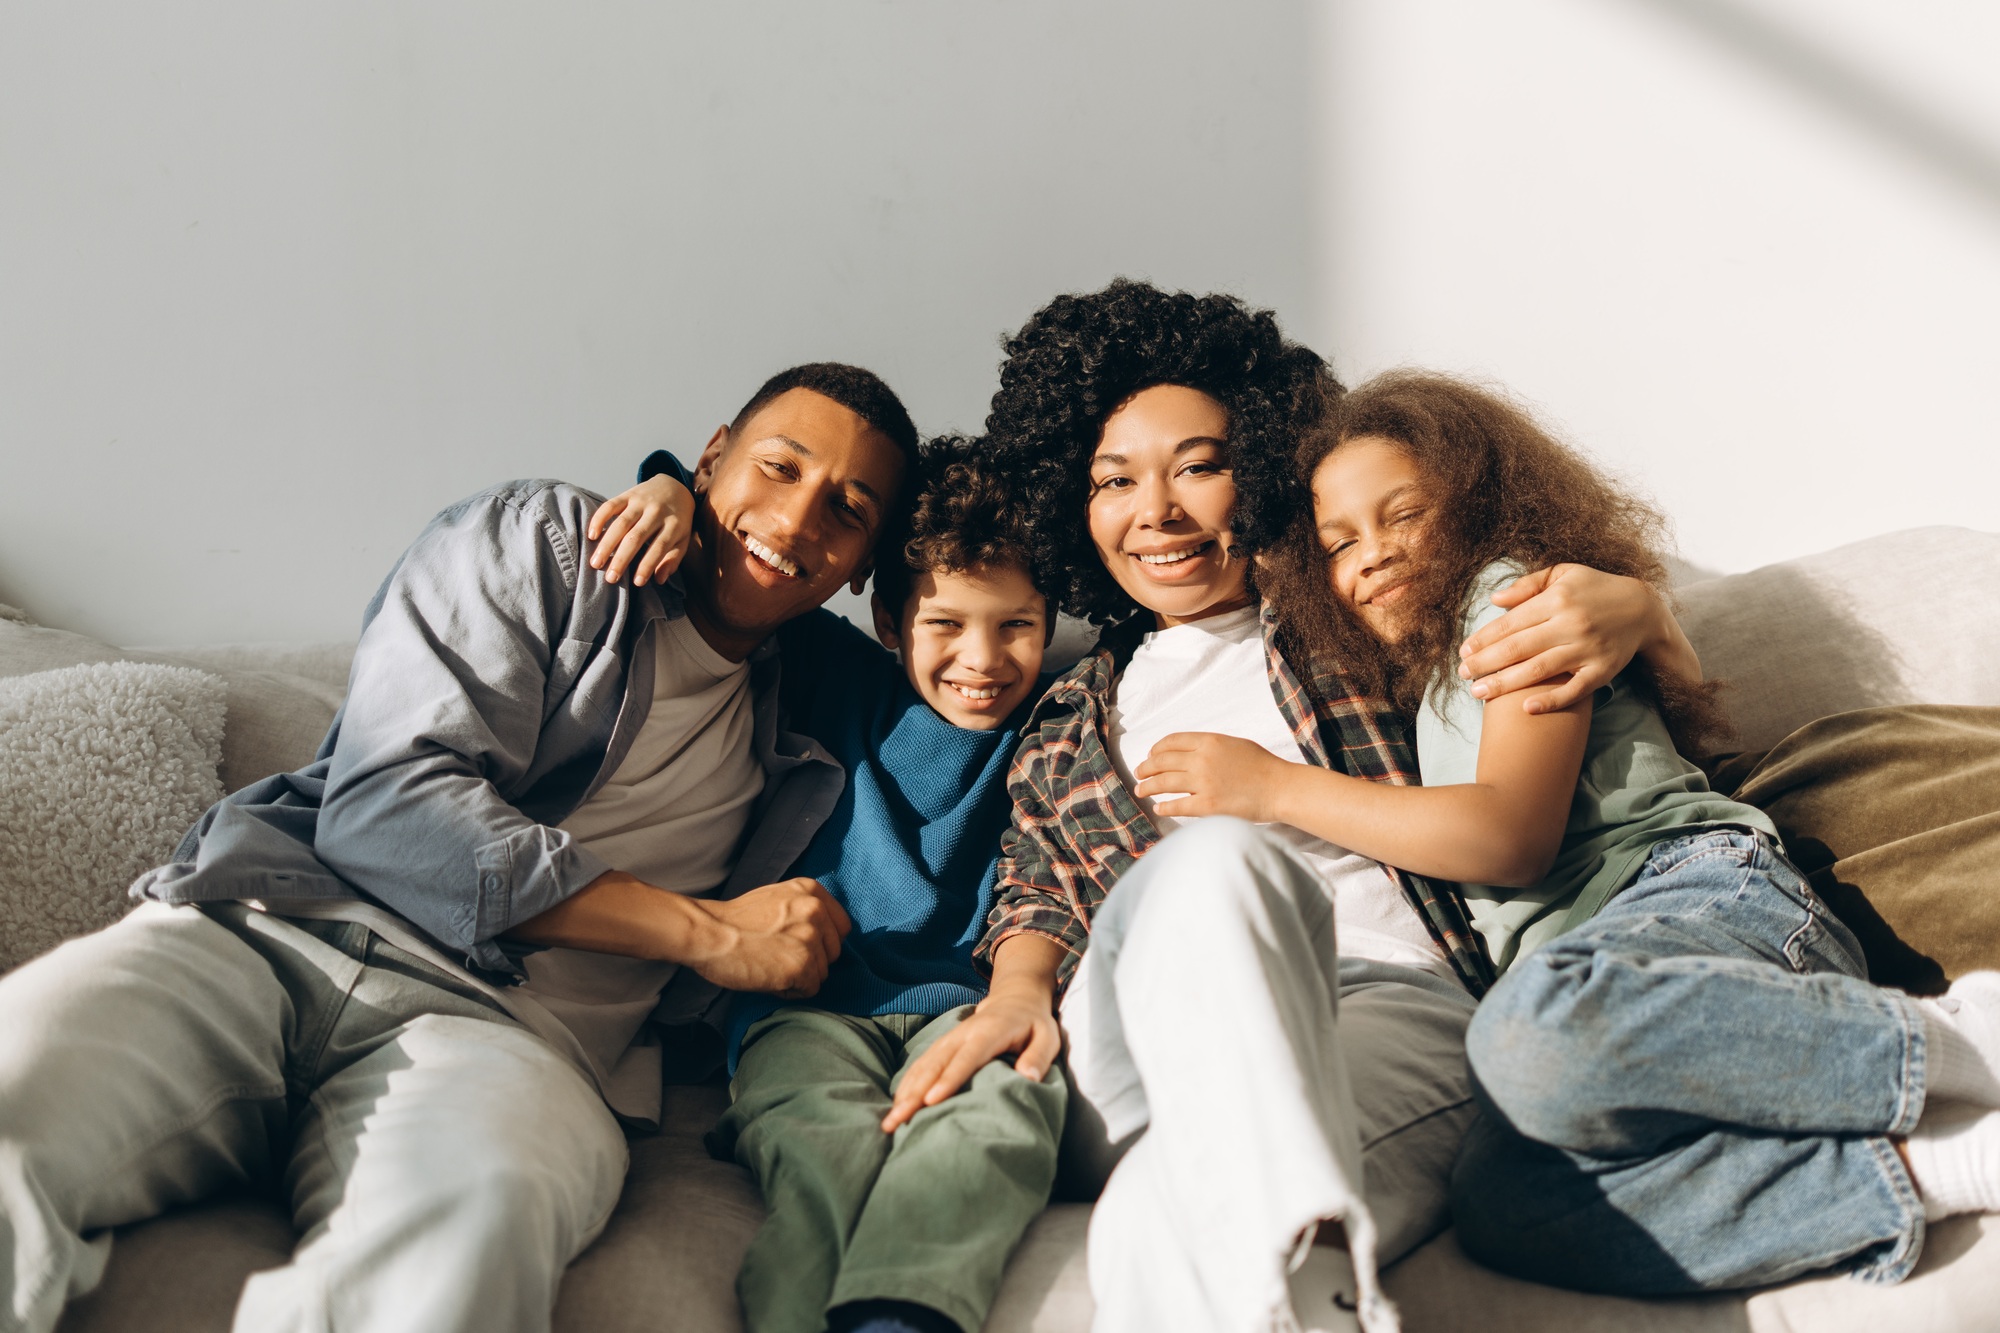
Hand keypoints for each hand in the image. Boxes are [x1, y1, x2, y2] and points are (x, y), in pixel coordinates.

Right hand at [588, 476, 694, 585]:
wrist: (675, 486)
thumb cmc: (677, 521)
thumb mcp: (683, 539)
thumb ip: (673, 559)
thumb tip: (659, 579)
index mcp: (674, 525)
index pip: (659, 547)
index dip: (648, 565)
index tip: (637, 583)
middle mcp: (657, 512)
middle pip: (636, 537)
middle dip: (622, 559)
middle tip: (610, 578)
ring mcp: (641, 502)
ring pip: (621, 523)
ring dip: (607, 544)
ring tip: (595, 563)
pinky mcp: (628, 494)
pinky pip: (611, 505)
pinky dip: (599, 519)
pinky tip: (592, 535)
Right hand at [684, 877, 851, 998]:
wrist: (708, 933)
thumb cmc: (734, 920)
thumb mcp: (777, 897)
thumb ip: (803, 909)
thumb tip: (824, 933)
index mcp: (811, 891)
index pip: (841, 927)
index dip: (822, 943)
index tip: (799, 946)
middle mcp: (816, 911)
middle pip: (833, 952)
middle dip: (811, 961)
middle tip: (777, 958)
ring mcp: (810, 939)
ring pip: (822, 973)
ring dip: (799, 977)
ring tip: (769, 966)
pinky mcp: (801, 966)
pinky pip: (810, 989)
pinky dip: (791, 991)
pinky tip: (769, 979)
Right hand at [882, 992, 1061, 1131]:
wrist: (1014, 999)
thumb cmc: (1034, 1024)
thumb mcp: (1047, 1036)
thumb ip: (1038, 1056)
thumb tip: (1027, 1078)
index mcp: (988, 1032)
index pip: (966, 1058)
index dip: (948, 1079)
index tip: (931, 1101)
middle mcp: (962, 1034)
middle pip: (935, 1065)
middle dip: (914, 1093)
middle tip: (898, 1120)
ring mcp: (949, 1039)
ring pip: (923, 1066)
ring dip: (905, 1092)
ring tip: (890, 1121)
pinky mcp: (943, 1045)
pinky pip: (921, 1065)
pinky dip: (907, 1084)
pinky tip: (897, 1105)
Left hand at [1133, 731, 1287, 820]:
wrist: (1280, 787)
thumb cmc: (1261, 766)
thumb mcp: (1233, 744)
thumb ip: (1209, 746)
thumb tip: (1187, 753)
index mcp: (1209, 741)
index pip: (1171, 742)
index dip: (1156, 749)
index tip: (1151, 756)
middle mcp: (1201, 760)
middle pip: (1162, 762)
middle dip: (1146, 768)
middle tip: (1139, 774)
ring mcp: (1203, 783)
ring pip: (1164, 783)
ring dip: (1148, 787)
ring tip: (1141, 791)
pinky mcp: (1207, 805)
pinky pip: (1177, 806)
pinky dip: (1164, 807)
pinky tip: (1159, 808)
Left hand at [1457, 564, 1673, 712]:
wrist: (1643, 609)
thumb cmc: (1595, 589)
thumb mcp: (1564, 573)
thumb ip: (1528, 585)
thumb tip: (1494, 600)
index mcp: (1557, 600)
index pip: (1510, 623)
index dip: (1484, 639)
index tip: (1464, 651)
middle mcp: (1570, 624)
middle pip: (1518, 648)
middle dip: (1486, 663)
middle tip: (1463, 674)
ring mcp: (1587, 650)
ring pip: (1539, 670)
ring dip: (1506, 683)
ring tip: (1478, 692)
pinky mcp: (1603, 671)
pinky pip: (1575, 690)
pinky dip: (1552, 701)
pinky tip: (1527, 708)